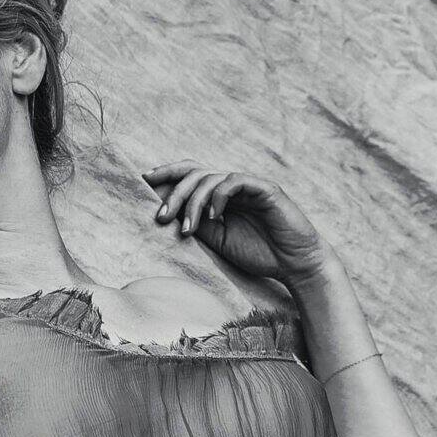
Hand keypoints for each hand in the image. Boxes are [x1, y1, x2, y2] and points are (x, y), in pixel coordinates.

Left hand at [140, 160, 331, 286]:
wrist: (293, 263)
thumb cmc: (258, 252)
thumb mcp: (217, 240)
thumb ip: (196, 223)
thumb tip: (166, 214)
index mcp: (219, 195)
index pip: (190, 174)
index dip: (167, 173)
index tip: (144, 181)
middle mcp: (232, 185)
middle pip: (195, 173)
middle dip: (174, 192)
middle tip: (161, 216)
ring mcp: (249, 185)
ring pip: (212, 178)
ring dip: (193, 202)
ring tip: (187, 229)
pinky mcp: (265, 189)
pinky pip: (236, 181)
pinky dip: (220, 196)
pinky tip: (214, 216)